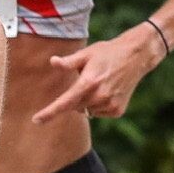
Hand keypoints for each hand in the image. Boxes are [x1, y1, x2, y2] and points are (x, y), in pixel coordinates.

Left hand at [32, 27, 161, 123]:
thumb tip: (52, 62)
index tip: (36, 120)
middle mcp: (99, 96)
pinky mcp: (117, 110)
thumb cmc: (108, 52)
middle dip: (74, 97)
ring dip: (87, 101)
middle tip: (86, 80)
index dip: (49, 113)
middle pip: (74, 106)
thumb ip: (69, 62)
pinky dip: (99, 104)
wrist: (137, 56)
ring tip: (100, 83)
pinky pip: (99, 112)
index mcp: (88, 83)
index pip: (64, 102)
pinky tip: (109, 90)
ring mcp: (109, 105)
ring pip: (87, 110)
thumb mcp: (87, 53)